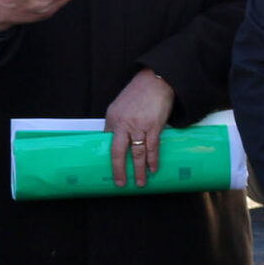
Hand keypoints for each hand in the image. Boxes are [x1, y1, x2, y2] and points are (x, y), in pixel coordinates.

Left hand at [104, 68, 176, 187]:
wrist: (156, 81)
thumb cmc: (138, 94)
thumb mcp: (120, 107)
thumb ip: (116, 123)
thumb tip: (114, 140)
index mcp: (112, 119)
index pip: (107, 142)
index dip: (109, 158)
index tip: (110, 170)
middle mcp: (123, 124)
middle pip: (118, 152)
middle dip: (119, 170)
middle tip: (121, 183)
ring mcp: (138, 126)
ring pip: (137, 153)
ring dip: (139, 170)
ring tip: (141, 182)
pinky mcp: (153, 126)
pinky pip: (152, 148)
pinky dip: (153, 160)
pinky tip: (153, 169)